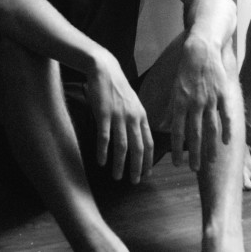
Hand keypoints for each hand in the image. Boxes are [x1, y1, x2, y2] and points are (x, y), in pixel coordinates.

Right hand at [86, 50, 152, 183]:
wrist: (105, 70)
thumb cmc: (118, 88)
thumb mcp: (133, 103)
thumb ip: (137, 119)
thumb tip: (139, 138)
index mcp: (142, 115)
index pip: (149, 142)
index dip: (148, 160)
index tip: (146, 174)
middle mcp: (133, 117)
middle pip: (138, 148)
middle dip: (137, 168)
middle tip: (134, 182)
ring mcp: (118, 116)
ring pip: (122, 146)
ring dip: (120, 164)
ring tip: (117, 177)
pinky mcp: (104, 114)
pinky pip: (105, 137)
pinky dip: (103, 151)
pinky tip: (101, 161)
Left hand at [169, 36, 230, 171]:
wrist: (201, 50)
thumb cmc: (186, 70)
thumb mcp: (174, 88)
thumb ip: (173, 108)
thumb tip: (166, 125)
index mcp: (180, 102)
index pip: (177, 131)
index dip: (177, 149)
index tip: (176, 163)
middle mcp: (195, 103)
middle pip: (194, 133)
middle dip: (194, 154)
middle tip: (194, 169)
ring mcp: (210, 99)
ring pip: (211, 127)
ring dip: (211, 146)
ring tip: (211, 161)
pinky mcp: (223, 93)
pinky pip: (226, 115)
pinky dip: (227, 129)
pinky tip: (227, 142)